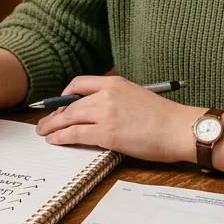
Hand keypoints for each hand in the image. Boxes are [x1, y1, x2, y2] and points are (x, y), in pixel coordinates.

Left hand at [34, 76, 202, 163]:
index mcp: (115, 82)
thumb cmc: (164, 118)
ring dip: (53, 126)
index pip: (80, 84)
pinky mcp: (106, 133)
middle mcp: (106, 94)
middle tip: (45, 123)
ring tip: (44, 133)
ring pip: (69, 118)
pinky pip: (75, 134)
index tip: (60, 104)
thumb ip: (117, 100)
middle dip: (54, 114)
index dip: (65, 95)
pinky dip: (61, 137)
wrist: (178, 128)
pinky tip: (55, 140)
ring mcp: (105, 113)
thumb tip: (101, 112)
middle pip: (70, 103)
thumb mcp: (137, 97)